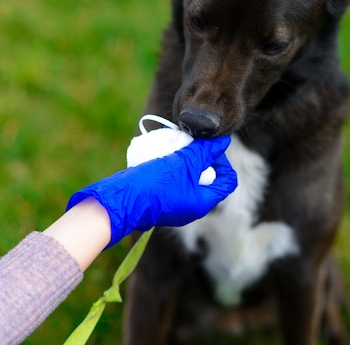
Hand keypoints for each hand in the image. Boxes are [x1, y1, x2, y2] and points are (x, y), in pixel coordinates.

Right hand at [66, 135, 236, 246]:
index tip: (208, 147)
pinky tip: (166, 155)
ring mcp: (177, 205)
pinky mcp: (162, 201)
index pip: (227, 181)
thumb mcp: (184, 163)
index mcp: (202, 203)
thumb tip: (224, 141)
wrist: (121, 199)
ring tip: (178, 146)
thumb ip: (205, 151)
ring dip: (187, 161)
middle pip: (210, 179)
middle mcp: (192, 208)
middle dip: (203, 159)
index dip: (223, 161)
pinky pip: (176, 182)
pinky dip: (174, 168)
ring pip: (191, 179)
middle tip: (192, 143)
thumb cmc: (155, 183)